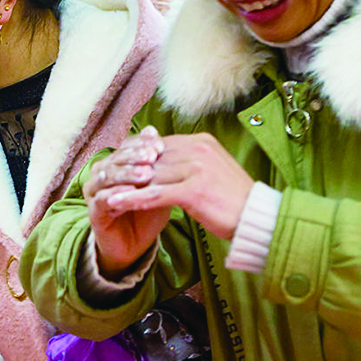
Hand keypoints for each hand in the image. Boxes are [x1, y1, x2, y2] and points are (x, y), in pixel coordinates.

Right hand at [85, 128, 171, 273]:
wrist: (136, 245)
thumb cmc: (147, 211)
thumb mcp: (157, 185)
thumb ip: (157, 163)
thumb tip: (156, 131)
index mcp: (116, 163)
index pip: (127, 146)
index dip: (142, 144)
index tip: (161, 144)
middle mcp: (101, 173)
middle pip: (116, 158)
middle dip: (135, 156)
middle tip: (153, 156)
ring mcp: (94, 192)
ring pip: (108, 175)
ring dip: (127, 173)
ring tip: (146, 175)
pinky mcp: (93, 211)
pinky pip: (102, 199)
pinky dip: (116, 193)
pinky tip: (131, 192)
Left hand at [97, 131, 253, 241]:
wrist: (258, 218)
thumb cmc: (234, 199)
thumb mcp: (211, 171)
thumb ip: (188, 162)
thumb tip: (163, 159)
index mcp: (202, 142)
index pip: (159, 144)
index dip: (136, 156)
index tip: (116, 165)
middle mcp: (198, 150)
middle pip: (152, 159)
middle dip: (126, 171)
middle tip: (102, 179)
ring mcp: (197, 169)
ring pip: (150, 176)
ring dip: (124, 186)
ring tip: (101, 192)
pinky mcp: (194, 190)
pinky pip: (156, 194)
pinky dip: (133, 199)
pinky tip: (116, 204)